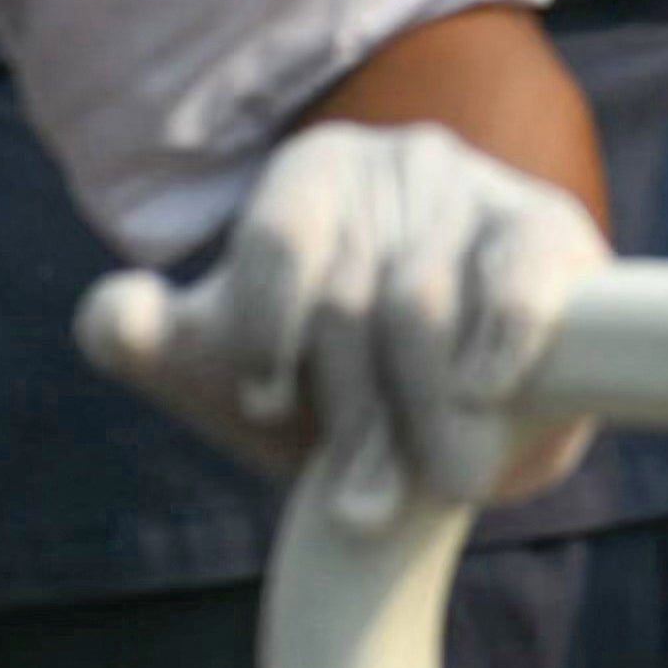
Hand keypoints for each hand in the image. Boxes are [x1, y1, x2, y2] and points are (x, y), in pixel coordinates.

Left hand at [74, 118, 604, 527]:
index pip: (277, 242)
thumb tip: (115, 313)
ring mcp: (481, 191)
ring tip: (439, 485)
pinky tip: (484, 390)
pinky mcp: (552, 231)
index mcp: (312, 173)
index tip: (268, 407)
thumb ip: (147, 336)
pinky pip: (520, 277)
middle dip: (354, 414)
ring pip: (426, 304)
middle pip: (352, 293)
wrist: (454, 416)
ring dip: (425, 413)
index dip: (268, 332)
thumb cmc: (325, 382)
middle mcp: (401, 160)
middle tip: (360, 507)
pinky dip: (502, 339)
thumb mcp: (227, 365)